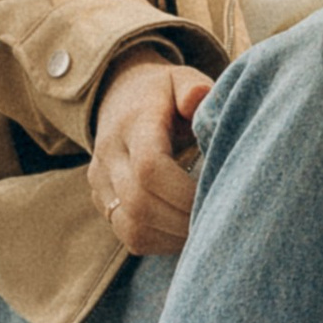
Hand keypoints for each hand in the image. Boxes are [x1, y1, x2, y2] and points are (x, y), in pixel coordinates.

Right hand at [88, 54, 211, 257]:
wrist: (118, 98)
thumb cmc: (163, 93)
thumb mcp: (180, 79)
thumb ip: (192, 88)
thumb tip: (199, 98)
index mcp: (132, 124)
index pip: (149, 167)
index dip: (184, 192)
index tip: (219, 196)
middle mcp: (109, 155)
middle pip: (140, 203)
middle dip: (184, 219)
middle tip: (221, 222)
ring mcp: (101, 183)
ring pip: (131, 227)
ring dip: (173, 237)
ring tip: (206, 229)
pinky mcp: (102, 203)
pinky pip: (130, 237)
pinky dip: (162, 242)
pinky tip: (186, 232)